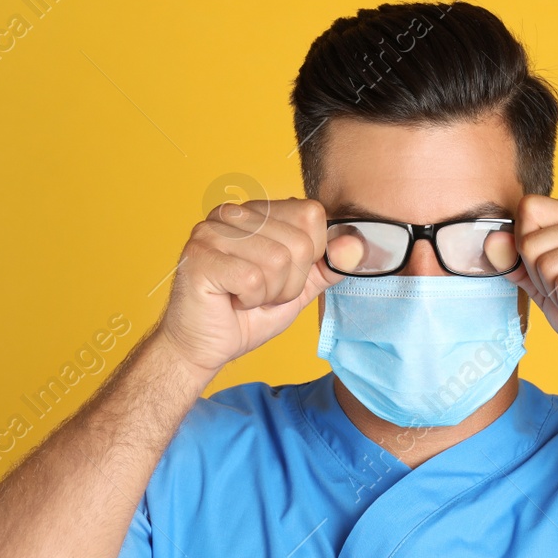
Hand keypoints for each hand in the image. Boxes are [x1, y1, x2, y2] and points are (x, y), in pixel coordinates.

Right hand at [157, 198, 341, 376]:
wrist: (203, 346)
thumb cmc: (245, 315)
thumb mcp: (298, 288)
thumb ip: (327, 265)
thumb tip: (357, 245)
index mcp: (255, 211)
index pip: (311, 214)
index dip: (309, 257)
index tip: (282, 276)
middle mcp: (231, 212)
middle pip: (298, 241)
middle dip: (289, 283)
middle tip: (261, 293)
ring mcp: (211, 231)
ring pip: (277, 260)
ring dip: (270, 293)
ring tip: (246, 297)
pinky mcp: (200, 256)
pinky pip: (253, 279)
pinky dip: (250, 301)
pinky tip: (232, 301)